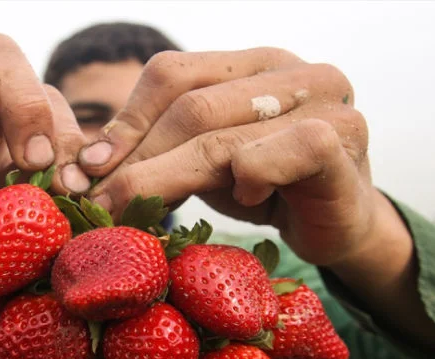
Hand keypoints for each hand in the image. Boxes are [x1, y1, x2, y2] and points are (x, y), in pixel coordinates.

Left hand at [81, 48, 381, 266]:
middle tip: (100, 205)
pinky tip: (245, 200)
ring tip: (136, 216)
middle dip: (137, 162)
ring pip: (223, 135)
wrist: (339, 219)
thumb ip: (162, 146)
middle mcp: (289, 69)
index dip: (125, 122)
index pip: (172, 73)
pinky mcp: (346, 138)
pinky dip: (254, 176)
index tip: (89, 169)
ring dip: (168, 180)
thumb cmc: (268, 187)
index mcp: (251, 62)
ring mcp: (323, 99)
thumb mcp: (207, 160)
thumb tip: (88, 163)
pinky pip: (287, 150)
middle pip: (191, 106)